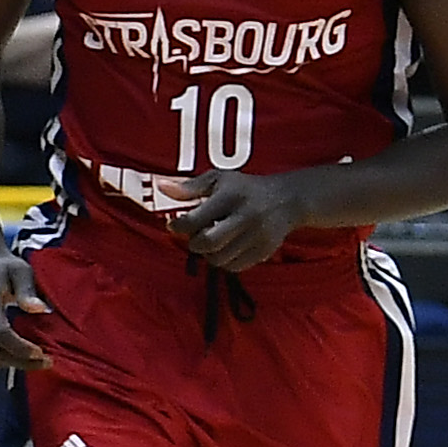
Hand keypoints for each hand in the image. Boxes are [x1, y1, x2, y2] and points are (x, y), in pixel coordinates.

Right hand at [0, 246, 52, 370]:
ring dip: (11, 363)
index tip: (42, 354)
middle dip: (21, 361)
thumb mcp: (22, 271)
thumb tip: (39, 309)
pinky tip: (13, 354)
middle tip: (45, 362)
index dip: (20, 348)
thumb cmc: (4, 268)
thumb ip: (28, 291)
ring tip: (31, 358)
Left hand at [176, 168, 310, 271]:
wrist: (287, 199)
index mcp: (231, 196)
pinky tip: (226, 247)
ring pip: (219, 259)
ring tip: (212, 239)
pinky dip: (224, 261)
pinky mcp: (264, 251)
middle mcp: (246, 216)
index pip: (195, 220)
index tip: (175, 225)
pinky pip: (234, 267)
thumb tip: (161, 187)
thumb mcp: (218, 179)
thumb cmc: (244, 188)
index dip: (178, 226)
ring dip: (208, 254)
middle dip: (194, 243)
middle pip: (208, 243)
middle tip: (195, 236)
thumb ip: (188, 186)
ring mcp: (257, 236)